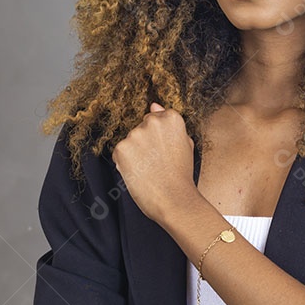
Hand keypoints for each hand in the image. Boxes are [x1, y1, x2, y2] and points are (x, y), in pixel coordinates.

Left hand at [111, 102, 196, 222]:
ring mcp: (136, 134)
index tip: (165, 152)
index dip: (159, 139)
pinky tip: (139, 174)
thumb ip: (169, 124)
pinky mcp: (121, 148)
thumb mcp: (185, 144)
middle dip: (145, 144)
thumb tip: (154, 105)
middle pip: (140, 128)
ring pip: (129, 141)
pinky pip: (119, 153)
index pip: (155, 118)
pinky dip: (125, 164)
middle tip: (157, 163)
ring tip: (149, 171)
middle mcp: (152, 121)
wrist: (175, 200)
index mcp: (171, 117)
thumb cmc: (181, 176)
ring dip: (134, 154)